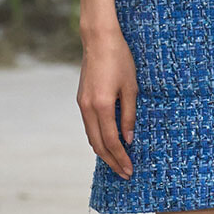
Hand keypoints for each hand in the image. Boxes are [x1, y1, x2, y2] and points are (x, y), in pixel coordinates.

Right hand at [77, 28, 137, 178]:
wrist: (98, 40)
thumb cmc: (120, 60)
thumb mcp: (131, 88)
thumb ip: (129, 115)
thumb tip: (128, 140)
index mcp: (102, 106)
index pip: (112, 141)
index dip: (121, 158)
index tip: (129, 170)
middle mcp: (88, 108)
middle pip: (98, 144)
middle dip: (111, 161)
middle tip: (124, 173)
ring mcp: (82, 104)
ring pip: (91, 136)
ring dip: (103, 152)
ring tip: (117, 163)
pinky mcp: (81, 100)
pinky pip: (89, 126)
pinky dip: (98, 138)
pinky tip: (107, 143)